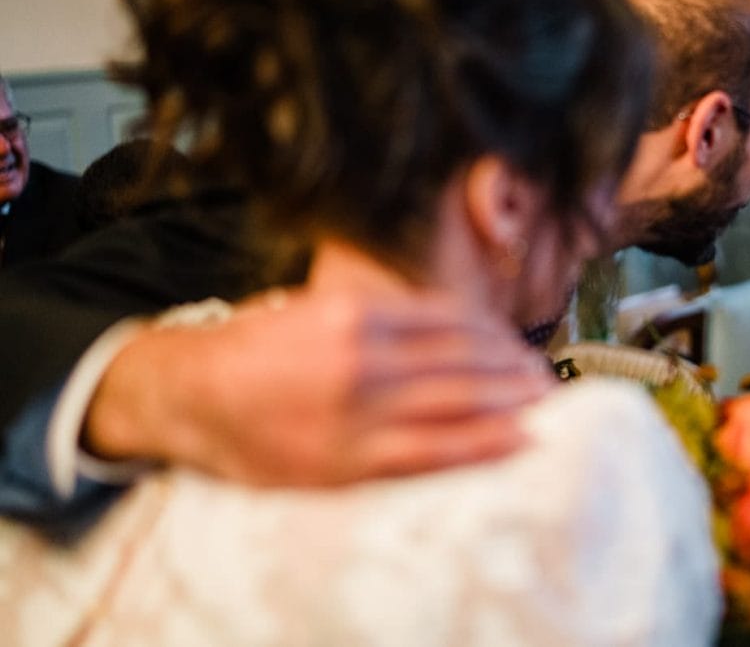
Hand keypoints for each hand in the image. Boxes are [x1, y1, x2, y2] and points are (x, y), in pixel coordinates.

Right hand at [83, 288, 553, 485]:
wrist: (188, 394)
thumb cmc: (256, 348)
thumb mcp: (315, 305)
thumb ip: (378, 312)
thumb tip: (446, 324)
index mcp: (357, 311)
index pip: (451, 320)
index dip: (494, 334)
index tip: (517, 344)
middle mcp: (365, 356)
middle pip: (465, 359)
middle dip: (513, 368)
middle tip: (545, 376)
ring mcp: (359, 410)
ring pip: (459, 402)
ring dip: (511, 400)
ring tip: (544, 402)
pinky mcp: (349, 461)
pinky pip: (432, 453)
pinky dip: (483, 444)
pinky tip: (518, 438)